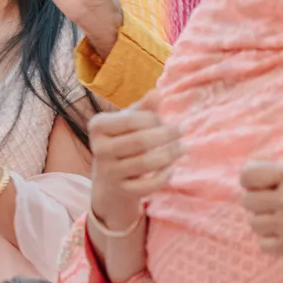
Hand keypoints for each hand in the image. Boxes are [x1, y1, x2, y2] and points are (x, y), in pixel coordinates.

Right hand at [88, 95, 180, 232]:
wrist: (108, 180)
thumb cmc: (122, 142)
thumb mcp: (127, 123)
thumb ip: (143, 109)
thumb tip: (158, 92)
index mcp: (98, 126)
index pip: (131, 120)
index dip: (154, 119)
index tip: (164, 120)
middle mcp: (99, 149)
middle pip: (140, 141)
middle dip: (167, 135)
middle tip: (183, 130)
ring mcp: (109, 171)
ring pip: (146, 163)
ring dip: (171, 154)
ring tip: (184, 148)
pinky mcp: (121, 190)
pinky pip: (148, 185)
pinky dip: (164, 176)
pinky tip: (171, 168)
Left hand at [242, 161, 282, 255]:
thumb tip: (258, 178)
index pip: (248, 175)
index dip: (253, 180)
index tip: (264, 184)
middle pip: (248, 201)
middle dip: (261, 203)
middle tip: (279, 204)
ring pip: (255, 224)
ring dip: (268, 223)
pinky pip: (265, 246)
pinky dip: (274, 243)